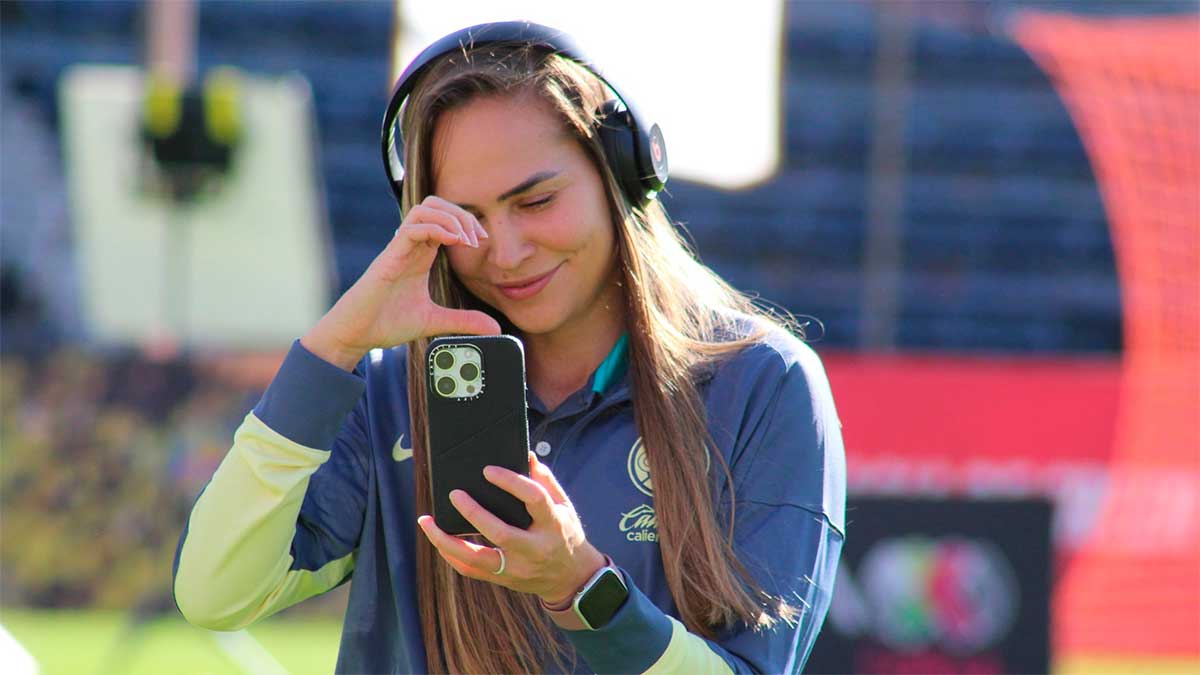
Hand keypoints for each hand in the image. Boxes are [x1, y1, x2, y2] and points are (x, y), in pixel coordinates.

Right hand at [301, 196, 499, 369]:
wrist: (356, 334)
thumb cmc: (387, 323)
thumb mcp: (435, 321)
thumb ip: (464, 321)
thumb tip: (496, 329)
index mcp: (420, 254)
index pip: (444, 219)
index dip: (466, 222)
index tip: (481, 240)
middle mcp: (410, 246)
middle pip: (435, 205)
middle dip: (461, 214)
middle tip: (477, 238)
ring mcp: (399, 250)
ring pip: (423, 210)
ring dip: (450, 218)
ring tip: (465, 240)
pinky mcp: (389, 259)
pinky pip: (411, 229)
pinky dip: (434, 229)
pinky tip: (451, 242)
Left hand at [417, 452, 605, 604]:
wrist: (572, 578)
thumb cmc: (565, 533)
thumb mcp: (564, 506)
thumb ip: (546, 481)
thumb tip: (526, 456)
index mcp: (552, 525)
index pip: (533, 499)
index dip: (510, 482)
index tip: (488, 470)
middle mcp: (535, 549)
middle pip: (500, 533)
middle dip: (473, 513)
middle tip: (454, 494)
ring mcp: (518, 568)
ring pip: (478, 558)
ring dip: (448, 541)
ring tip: (427, 522)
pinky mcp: (504, 579)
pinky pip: (471, 570)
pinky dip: (452, 555)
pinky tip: (438, 540)